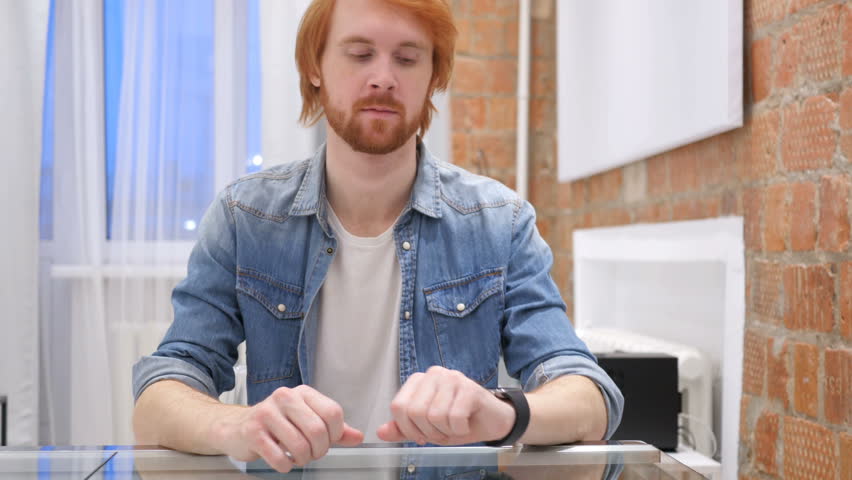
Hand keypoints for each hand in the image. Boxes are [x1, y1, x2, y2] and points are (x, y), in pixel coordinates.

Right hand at [211, 385, 362, 471]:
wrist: (238, 427)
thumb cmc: (277, 424)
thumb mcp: (308, 420)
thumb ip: (335, 429)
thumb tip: (357, 437)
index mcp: (302, 392)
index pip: (333, 412)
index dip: (336, 434)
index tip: (328, 440)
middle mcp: (285, 397)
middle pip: (318, 430)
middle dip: (319, 450)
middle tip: (313, 453)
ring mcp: (267, 413)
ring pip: (300, 446)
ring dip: (303, 459)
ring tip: (298, 456)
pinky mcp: (253, 432)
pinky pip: (279, 457)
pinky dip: (286, 466)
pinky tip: (282, 460)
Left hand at [376, 366, 515, 444]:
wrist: (491, 421)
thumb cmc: (459, 421)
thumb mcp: (426, 429)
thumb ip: (403, 429)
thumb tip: (381, 432)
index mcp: (419, 381)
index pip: (398, 406)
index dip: (407, 428)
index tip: (422, 435)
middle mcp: (434, 374)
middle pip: (415, 412)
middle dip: (428, 432)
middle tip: (442, 432)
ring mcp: (452, 378)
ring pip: (434, 416)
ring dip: (446, 431)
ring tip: (455, 427)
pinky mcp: (469, 387)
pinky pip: (454, 417)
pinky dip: (460, 429)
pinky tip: (466, 424)